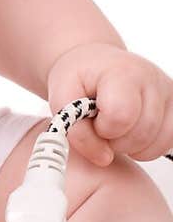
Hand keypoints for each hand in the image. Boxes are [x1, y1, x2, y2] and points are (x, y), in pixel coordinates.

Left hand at [46, 43, 172, 166]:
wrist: (96, 63)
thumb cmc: (80, 76)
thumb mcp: (61, 96)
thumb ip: (74, 129)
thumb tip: (103, 158)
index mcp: (122, 72)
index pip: (121, 115)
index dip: (103, 129)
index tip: (92, 120)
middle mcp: (152, 80)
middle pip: (141, 134)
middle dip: (115, 141)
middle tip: (101, 127)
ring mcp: (167, 93)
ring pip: (157, 144)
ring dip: (131, 146)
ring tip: (114, 129)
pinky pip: (167, 144)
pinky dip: (146, 147)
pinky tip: (130, 132)